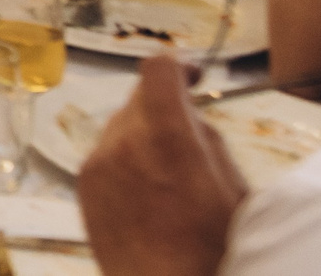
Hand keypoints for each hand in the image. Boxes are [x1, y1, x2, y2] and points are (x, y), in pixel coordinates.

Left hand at [77, 54, 244, 275]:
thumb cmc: (209, 252)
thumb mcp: (235, 193)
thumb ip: (209, 141)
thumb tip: (190, 114)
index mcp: (167, 137)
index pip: (158, 70)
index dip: (178, 67)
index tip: (192, 78)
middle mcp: (125, 140)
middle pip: (141, 98)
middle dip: (166, 108)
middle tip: (189, 139)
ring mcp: (99, 160)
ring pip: (123, 125)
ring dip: (145, 135)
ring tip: (171, 178)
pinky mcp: (84, 182)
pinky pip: (107, 153)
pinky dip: (126, 159)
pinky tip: (148, 194)